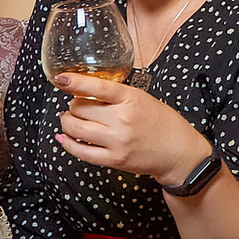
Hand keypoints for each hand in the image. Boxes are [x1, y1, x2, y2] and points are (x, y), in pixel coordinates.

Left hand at [53, 74, 209, 185]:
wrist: (177, 152)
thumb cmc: (163, 123)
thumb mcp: (143, 98)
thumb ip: (117, 95)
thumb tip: (87, 91)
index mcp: (131, 99)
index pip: (97, 87)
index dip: (74, 82)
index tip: (61, 78)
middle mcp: (122, 119)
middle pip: (80, 108)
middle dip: (72, 105)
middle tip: (75, 105)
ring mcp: (117, 141)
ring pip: (76, 128)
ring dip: (67, 122)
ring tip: (69, 119)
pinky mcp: (114, 159)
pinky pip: (81, 151)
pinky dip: (68, 143)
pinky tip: (64, 137)